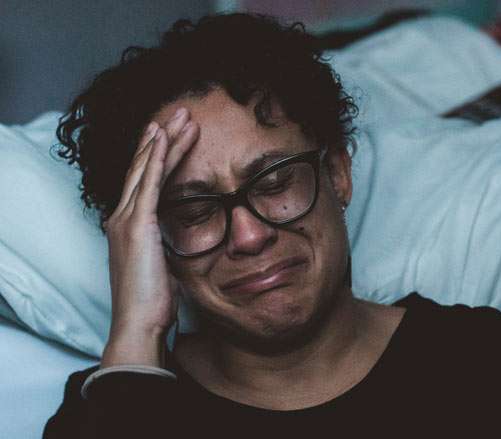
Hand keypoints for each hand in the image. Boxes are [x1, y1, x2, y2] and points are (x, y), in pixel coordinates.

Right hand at [101, 108, 198, 367]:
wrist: (140, 324)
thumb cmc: (153, 303)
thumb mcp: (164, 266)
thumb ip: (168, 245)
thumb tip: (186, 236)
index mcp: (129, 227)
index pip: (145, 181)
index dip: (159, 155)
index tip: (174, 134)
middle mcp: (122, 217)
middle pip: (143, 167)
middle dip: (162, 138)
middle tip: (181, 113)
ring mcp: (126, 219)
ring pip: (147, 168)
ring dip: (165, 139)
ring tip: (182, 116)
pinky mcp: (137, 225)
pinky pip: (148, 183)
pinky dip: (157, 157)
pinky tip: (165, 137)